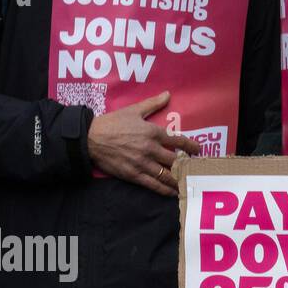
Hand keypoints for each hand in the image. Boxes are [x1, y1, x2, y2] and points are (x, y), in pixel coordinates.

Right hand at [86, 91, 200, 196]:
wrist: (89, 138)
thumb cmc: (112, 123)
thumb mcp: (134, 110)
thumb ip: (153, 103)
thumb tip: (168, 94)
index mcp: (153, 132)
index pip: (178, 140)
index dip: (191, 146)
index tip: (198, 150)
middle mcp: (150, 149)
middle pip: (176, 160)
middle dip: (187, 165)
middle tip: (196, 169)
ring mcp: (142, 164)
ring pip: (167, 174)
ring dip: (179, 180)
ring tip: (189, 183)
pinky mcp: (132, 175)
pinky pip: (153, 184)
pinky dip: (165, 190)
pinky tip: (173, 193)